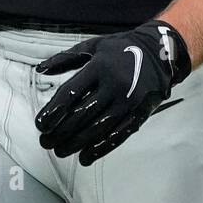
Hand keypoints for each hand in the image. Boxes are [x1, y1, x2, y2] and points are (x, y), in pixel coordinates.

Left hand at [34, 20, 190, 165]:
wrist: (161, 51)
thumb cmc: (121, 49)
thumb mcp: (93, 46)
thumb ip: (66, 58)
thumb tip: (41, 69)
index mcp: (99, 67)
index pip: (70, 93)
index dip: (53, 111)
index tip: (41, 125)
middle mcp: (113, 84)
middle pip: (82, 114)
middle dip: (60, 132)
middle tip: (46, 142)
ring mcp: (128, 101)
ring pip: (98, 128)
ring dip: (76, 143)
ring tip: (61, 151)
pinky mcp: (139, 113)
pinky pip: (118, 135)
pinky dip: (101, 148)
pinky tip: (86, 157)